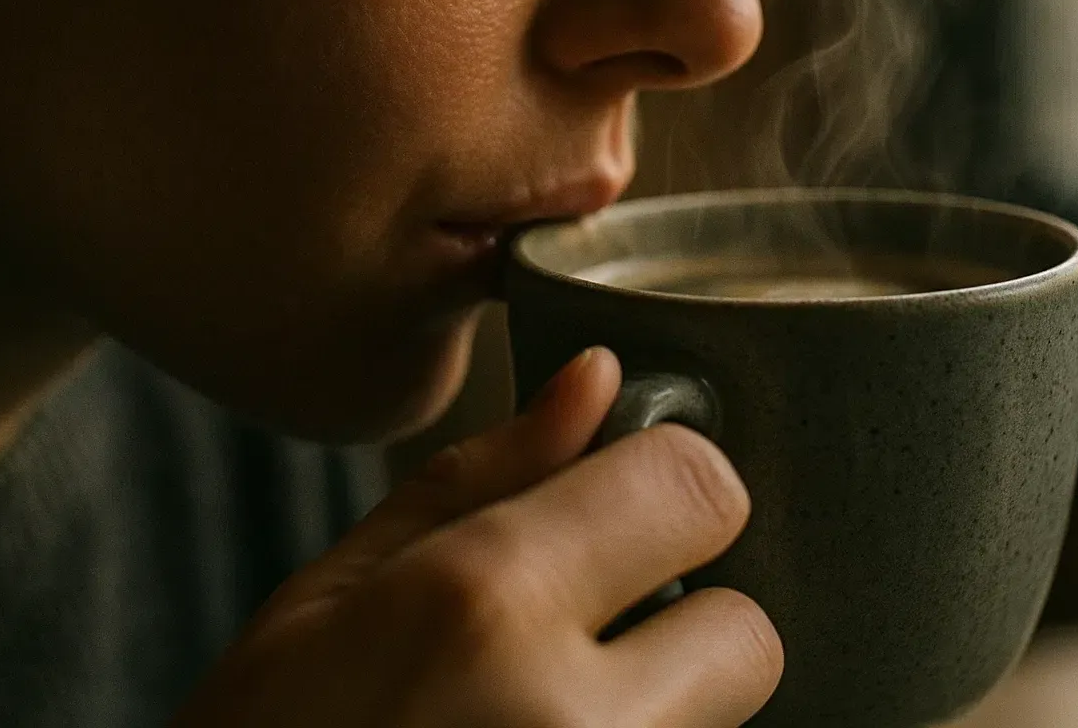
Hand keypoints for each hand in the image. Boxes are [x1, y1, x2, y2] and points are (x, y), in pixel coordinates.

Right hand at [172, 347, 782, 727]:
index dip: (671, 481)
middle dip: (684, 620)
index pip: (697, 490)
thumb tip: (595, 383)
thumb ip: (479, 479)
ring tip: (543, 715)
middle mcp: (567, 718)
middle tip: (583, 640)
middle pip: (746, 632)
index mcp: (482, 605)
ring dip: (664, 704)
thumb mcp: (331, 593)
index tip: (630, 500)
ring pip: (726, 721)